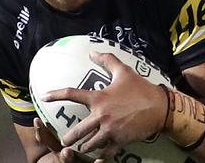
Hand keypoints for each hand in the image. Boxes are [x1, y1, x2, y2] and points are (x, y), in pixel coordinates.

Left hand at [42, 52, 167, 158]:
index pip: (72, 94)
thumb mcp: (124, 71)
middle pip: (77, 131)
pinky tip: (98, 155)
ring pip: (89, 144)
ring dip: (84, 146)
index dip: (56, 94)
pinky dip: (100, 154)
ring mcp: (109, 130)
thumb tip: (92, 52)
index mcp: (99, 98)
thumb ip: (107, 60)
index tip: (44, 96)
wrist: (160, 107)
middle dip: (69, 138)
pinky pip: (104, 152)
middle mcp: (101, 115)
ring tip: (82, 148)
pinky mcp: (119, 141)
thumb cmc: (141, 88)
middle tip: (65, 141)